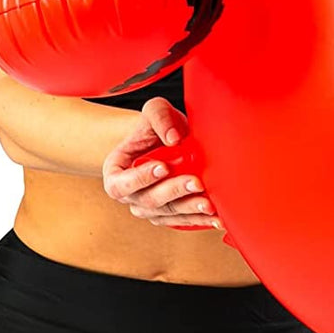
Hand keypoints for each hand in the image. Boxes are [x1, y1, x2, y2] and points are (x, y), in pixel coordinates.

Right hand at [101, 98, 224, 233]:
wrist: (163, 140)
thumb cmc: (154, 126)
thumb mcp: (154, 111)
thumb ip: (160, 117)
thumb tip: (174, 139)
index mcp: (116, 173)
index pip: (121, 184)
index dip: (140, 179)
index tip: (162, 167)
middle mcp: (131, 195)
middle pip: (150, 200)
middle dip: (174, 192)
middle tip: (196, 182)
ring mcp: (150, 208)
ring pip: (169, 213)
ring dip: (189, 210)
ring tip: (209, 204)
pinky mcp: (170, 214)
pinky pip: (183, 220)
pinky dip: (200, 220)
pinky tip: (217, 219)